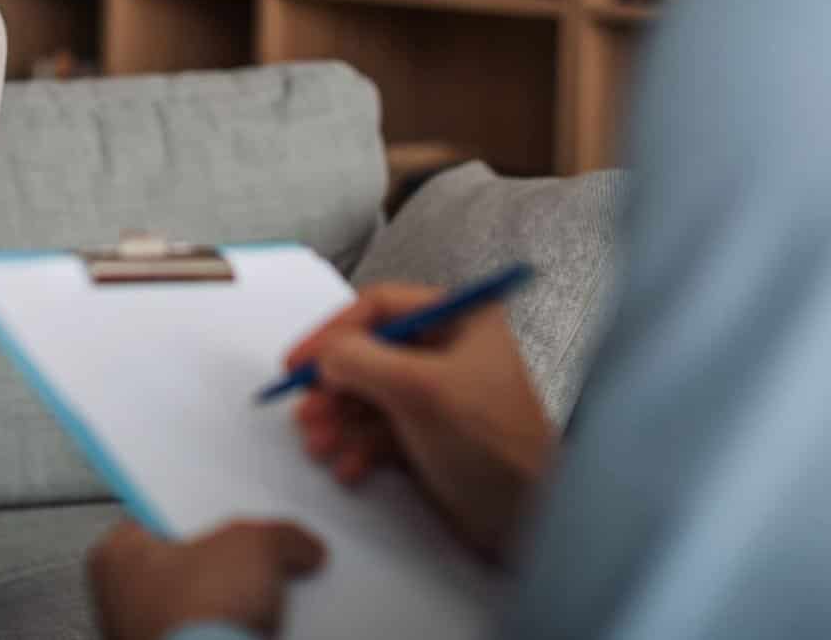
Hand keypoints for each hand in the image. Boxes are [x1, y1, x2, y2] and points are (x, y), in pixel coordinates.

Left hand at [87, 520, 324, 639]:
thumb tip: (298, 546)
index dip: (207, 508)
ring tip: (273, 595)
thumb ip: (279, 535)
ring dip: (238, 604)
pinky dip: (239, 634)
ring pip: (206, 606)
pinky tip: (267, 630)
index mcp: (114, 554)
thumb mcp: (254, 544)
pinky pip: (217, 639)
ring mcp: (146, 638)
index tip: (238, 509)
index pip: (163, 513)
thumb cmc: (197, 618)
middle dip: (231, 561)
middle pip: (191, 561)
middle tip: (266, 553)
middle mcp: (119, 600)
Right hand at [285, 283, 557, 562]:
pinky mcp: (434, 435)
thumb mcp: (419, 390)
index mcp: (461, 320)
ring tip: (320, 446)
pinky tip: (349, 467)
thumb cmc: (494, 447)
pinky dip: (359, 447)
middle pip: (369, 353)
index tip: (298, 362)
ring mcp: (441, 395)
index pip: (380, 306)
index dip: (332, 332)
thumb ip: (362, 360)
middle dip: (333, 387)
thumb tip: (325, 355)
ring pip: (370, 396)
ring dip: (338, 422)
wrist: (532, 523)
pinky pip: (381, 431)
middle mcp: (451, 351)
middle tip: (306, 412)